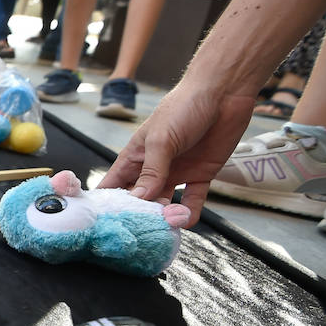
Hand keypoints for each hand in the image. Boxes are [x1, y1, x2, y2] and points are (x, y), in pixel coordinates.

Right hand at [98, 84, 259, 226]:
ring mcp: (177, 172)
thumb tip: (139, 199)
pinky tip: (187, 220)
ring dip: (164, 217)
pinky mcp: (201, 174)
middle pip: (139, 199)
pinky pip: (193, 199)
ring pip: (165, 203)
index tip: (102, 223)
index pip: (113, 184)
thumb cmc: (184, 107)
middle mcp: (153, 168)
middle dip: (137, 216)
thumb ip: (151, 171)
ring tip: (164, 228)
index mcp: (135, 156)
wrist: (224, 93)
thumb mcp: (161, 140)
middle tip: (137, 232)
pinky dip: (191, 212)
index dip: (106, 203)